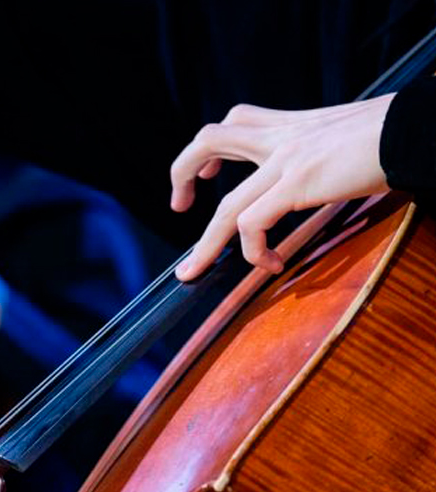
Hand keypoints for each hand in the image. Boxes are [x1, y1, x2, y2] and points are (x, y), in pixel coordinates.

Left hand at [171, 94, 394, 280]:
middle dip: (183, 173)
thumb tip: (320, 173)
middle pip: (209, 141)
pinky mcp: (297, 183)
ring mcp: (286, 160)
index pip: (235, 122)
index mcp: (292, 126)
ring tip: (193, 270)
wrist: (418, 129)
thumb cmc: (394, 135)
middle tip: (179, 206)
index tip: (206, 175)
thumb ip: (320, 152)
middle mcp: (282, 137)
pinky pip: (251, 224)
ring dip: (204, 245)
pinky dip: (252, 251)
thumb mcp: (345, 136)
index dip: (210, 148)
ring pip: (224, 205)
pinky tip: (271, 265)